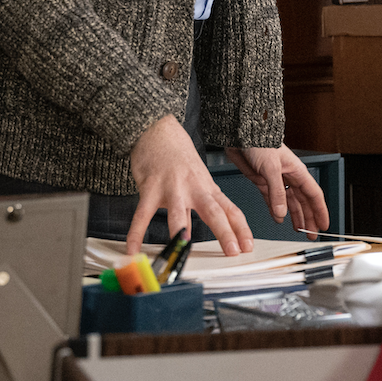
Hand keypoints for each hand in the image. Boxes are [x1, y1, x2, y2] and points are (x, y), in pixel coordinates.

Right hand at [127, 114, 253, 256]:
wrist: (158, 130)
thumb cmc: (179, 156)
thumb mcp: (197, 180)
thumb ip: (197, 207)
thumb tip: (198, 232)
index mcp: (208, 187)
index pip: (230, 210)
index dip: (241, 228)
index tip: (248, 246)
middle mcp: (194, 189)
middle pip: (213, 212)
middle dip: (224, 232)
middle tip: (233, 250)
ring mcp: (172, 188)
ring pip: (178, 214)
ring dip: (180, 233)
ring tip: (183, 250)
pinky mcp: (150, 189)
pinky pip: (142, 215)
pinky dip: (136, 234)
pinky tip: (133, 249)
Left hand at [225, 145, 329, 239]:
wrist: (242, 134)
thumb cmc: (260, 142)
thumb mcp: (271, 167)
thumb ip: (277, 191)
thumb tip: (281, 212)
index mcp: (297, 171)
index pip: (313, 195)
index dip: (320, 210)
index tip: (324, 224)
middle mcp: (289, 177)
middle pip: (303, 202)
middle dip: (309, 218)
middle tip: (311, 234)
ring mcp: (276, 180)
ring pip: (289, 203)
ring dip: (295, 216)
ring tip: (299, 230)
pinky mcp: (262, 182)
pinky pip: (272, 200)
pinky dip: (276, 211)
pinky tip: (279, 219)